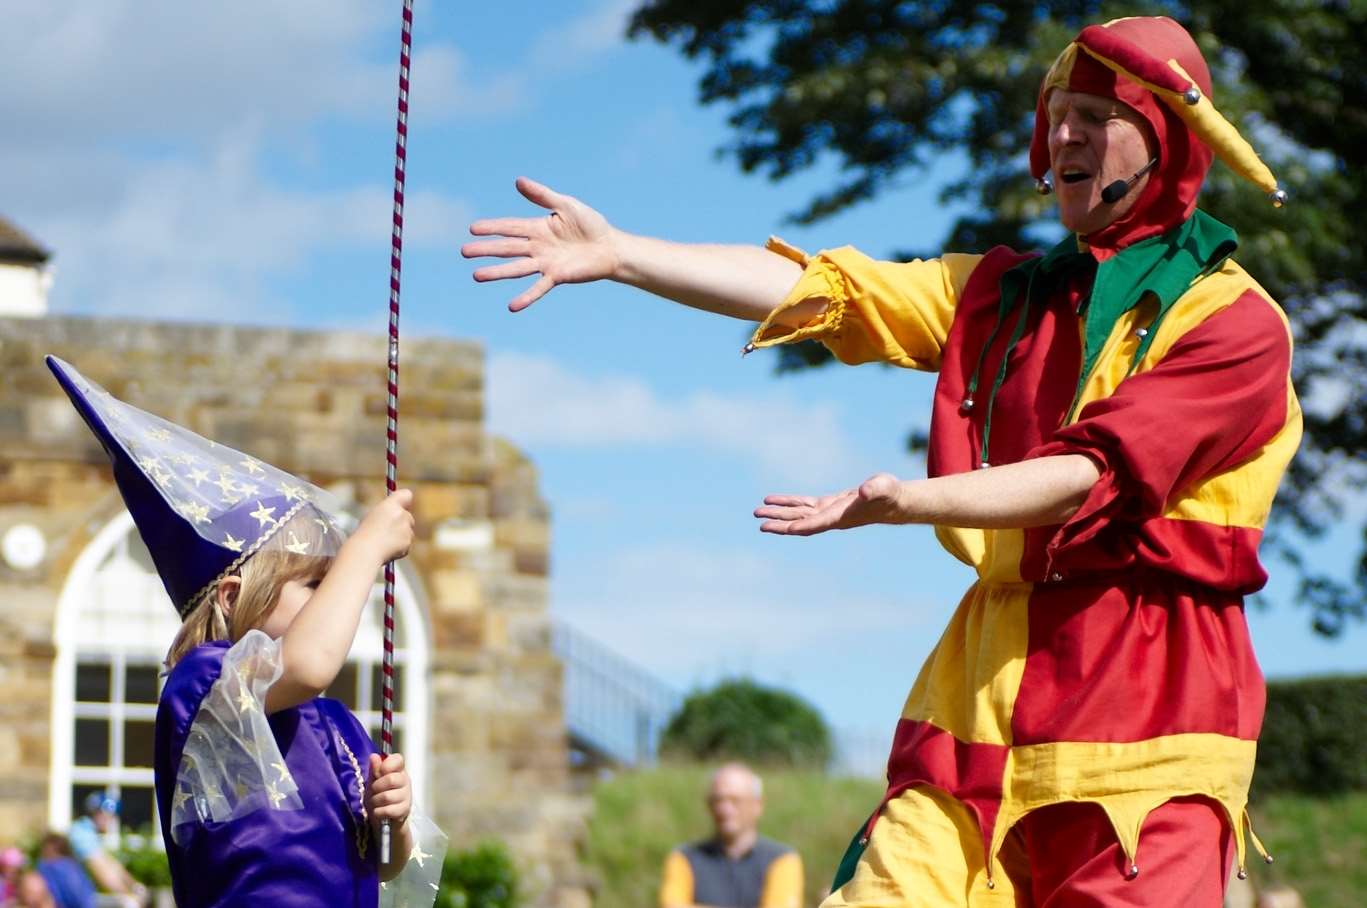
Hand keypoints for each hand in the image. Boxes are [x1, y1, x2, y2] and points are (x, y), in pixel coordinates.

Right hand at [350, 489, 414, 564]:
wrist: (365, 551)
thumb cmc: (364, 534)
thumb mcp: (372, 516)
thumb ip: (387, 511)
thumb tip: (395, 512)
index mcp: (390, 505)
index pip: (406, 494)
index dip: (404, 500)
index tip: (399, 505)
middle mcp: (401, 514)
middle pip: (408, 516)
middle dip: (401, 522)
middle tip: (387, 530)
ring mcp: (406, 529)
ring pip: (408, 531)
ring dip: (400, 536)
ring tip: (384, 541)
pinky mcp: (408, 543)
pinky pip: (406, 544)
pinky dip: (400, 547)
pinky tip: (387, 549)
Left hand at [367, 752, 411, 827]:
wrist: (385, 816)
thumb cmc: (379, 794)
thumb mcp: (374, 780)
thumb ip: (375, 769)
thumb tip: (374, 756)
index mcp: (398, 770)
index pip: (398, 759)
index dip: (386, 765)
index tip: (380, 772)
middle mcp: (405, 781)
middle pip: (391, 779)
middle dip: (377, 787)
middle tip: (374, 790)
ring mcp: (407, 796)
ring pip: (387, 796)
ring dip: (376, 801)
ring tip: (375, 802)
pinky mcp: (404, 810)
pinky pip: (388, 810)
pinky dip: (378, 812)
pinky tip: (379, 811)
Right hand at [462, 177, 618, 310]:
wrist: (610, 247)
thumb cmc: (590, 224)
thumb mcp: (566, 204)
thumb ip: (542, 195)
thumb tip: (518, 181)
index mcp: (537, 228)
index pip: (509, 227)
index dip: (492, 228)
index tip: (472, 229)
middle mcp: (537, 247)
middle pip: (507, 248)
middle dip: (486, 250)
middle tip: (464, 252)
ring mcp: (545, 263)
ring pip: (516, 268)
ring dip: (497, 272)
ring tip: (476, 276)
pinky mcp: (557, 277)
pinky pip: (538, 288)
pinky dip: (526, 297)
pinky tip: (512, 306)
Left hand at [755, 473, 911, 535]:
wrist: (894, 502)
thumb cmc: (890, 494)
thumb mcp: (884, 486)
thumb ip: (874, 489)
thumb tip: (862, 490)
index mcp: (843, 516)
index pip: (819, 523)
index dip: (804, 526)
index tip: (787, 529)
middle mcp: (831, 518)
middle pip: (801, 524)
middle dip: (781, 524)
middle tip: (760, 523)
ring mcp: (828, 512)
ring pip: (798, 515)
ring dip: (779, 514)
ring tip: (757, 512)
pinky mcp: (827, 505)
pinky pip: (803, 505)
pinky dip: (788, 503)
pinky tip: (772, 501)